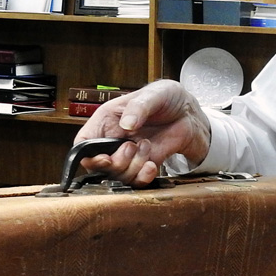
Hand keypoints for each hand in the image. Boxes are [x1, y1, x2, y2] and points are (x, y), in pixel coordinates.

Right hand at [74, 79, 211, 185]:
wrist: (191, 113)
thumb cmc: (169, 97)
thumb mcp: (155, 94)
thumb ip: (139, 107)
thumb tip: (126, 124)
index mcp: (107, 120)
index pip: (83, 143)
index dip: (88, 156)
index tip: (105, 158)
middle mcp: (113, 140)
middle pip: (98, 166)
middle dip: (116, 162)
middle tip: (133, 146)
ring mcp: (128, 155)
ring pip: (117, 176)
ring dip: (132, 167)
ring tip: (147, 147)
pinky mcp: (143, 165)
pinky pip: (136, 181)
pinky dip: (143, 177)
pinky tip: (151, 165)